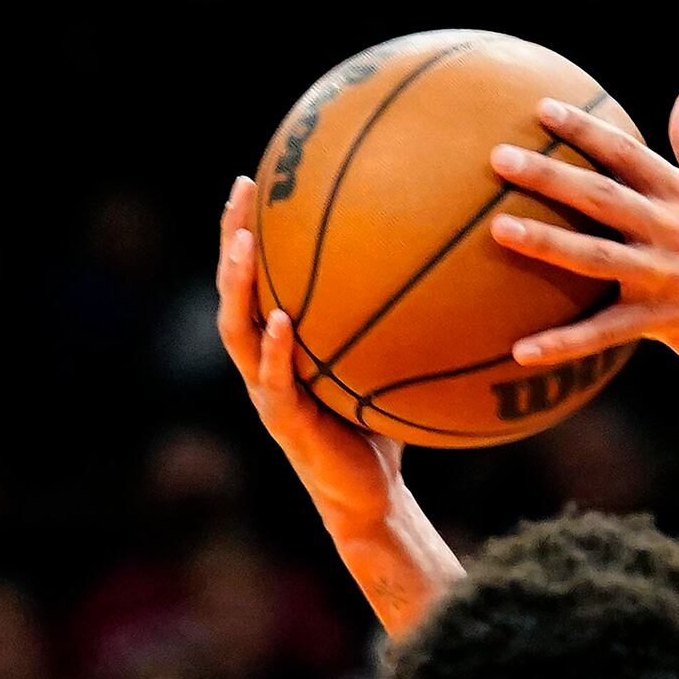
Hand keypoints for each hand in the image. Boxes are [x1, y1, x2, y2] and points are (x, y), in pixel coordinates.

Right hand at [213, 175, 406, 533]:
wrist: (370, 499)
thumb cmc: (380, 431)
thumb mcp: (386, 369)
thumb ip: (396, 329)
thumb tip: (446, 275)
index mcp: (279, 346)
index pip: (256, 277)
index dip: (248, 229)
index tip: (256, 179)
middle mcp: (262, 363)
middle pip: (234, 289)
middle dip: (231, 237)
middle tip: (241, 189)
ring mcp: (267, 392)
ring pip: (237, 329)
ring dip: (238, 285)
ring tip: (243, 242)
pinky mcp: (285, 423)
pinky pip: (273, 380)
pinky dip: (274, 349)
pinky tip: (282, 319)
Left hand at [484, 87, 678, 376]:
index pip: (627, 154)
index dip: (584, 130)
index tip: (540, 108)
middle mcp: (672, 230)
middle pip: (600, 196)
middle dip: (548, 174)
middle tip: (498, 158)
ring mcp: (667, 277)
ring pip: (596, 257)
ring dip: (546, 243)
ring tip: (498, 230)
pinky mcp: (666, 322)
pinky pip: (606, 334)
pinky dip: (564, 344)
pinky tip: (521, 351)